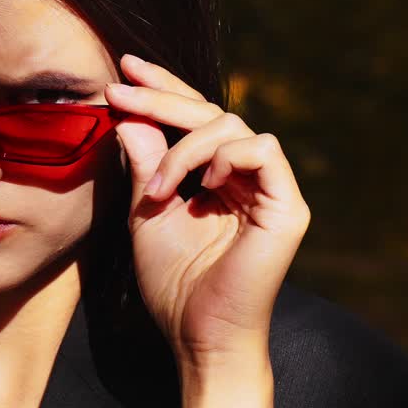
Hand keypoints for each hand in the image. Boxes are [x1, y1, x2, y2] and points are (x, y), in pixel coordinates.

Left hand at [103, 53, 310, 366]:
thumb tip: (128, 116)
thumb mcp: (146, 213)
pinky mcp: (286, 207)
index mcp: (219, 177)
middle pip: (212, 112)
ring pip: (232, 126)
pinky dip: (225, 157)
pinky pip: (263, 150)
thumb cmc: (174, 285)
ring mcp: (272, 190)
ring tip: (157, 186)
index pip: (195, 117)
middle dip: (162, 97)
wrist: (197, 337)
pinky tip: (201, 184)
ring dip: (184, 146)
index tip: (123, 71)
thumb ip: (143, 163)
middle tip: (120, 91)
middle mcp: (248, 177)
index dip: (163, 89)